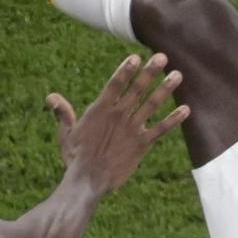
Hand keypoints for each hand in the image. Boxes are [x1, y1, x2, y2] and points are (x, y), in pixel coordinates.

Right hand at [46, 53, 186, 189]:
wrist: (88, 181)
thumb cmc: (75, 157)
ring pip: (152, 104)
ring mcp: (132, 129)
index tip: (136, 57)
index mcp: (100, 109)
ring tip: (177, 75)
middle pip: (137, 89)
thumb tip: (51, 97)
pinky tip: (186, 109)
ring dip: (165, 89)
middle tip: (162, 57)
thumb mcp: (66, 133)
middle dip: (150, 72)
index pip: (115, 83)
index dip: (126, 70)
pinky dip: (173, 119)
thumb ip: (63, 113)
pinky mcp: (142, 144)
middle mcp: (119, 115)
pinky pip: (161, 129)